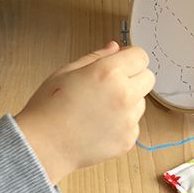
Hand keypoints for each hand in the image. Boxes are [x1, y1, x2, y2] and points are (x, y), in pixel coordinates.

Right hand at [14, 41, 153, 184]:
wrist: (44, 145)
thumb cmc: (49, 107)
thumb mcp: (67, 71)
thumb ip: (96, 57)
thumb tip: (115, 47)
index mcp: (108, 72)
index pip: (141, 56)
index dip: (129, 58)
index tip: (120, 63)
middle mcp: (124, 94)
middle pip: (148, 77)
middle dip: (134, 77)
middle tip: (109, 85)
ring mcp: (128, 119)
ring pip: (141, 101)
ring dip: (128, 101)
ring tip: (99, 107)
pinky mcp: (129, 139)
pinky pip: (133, 123)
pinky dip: (121, 122)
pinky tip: (98, 124)